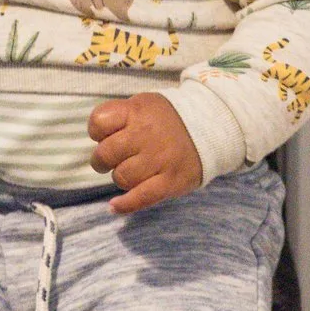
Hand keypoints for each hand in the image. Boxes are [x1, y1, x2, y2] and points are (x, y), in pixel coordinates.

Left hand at [88, 93, 203, 213]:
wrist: (211, 127)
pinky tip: (114, 206)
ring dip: (121, 177)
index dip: (97, 132)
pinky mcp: (170, 182)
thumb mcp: (144, 104)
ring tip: (132, 170)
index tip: (106, 135)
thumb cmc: (168, 119)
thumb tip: (98, 138)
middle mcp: (146, 134)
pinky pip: (140, 198)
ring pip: (121, 177)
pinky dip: (125, 205)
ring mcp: (159, 159)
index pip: (99, 122)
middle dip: (103, 160)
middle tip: (113, 159)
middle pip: (106, 153)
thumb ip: (120, 116)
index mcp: (137, 111)